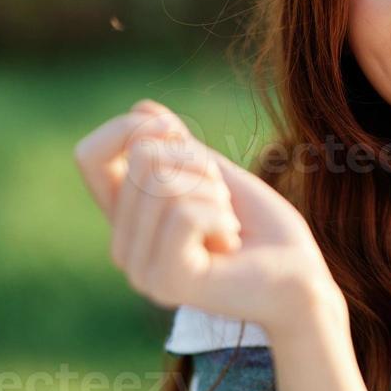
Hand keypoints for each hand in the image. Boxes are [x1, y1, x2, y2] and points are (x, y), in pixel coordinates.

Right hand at [73, 100, 340, 334]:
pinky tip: (230, 242)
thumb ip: (176, 149)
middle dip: (198, 166)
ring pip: (163, 184)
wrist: (301, 279)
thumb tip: (141, 109)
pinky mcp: (168, 281)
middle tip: (223, 206)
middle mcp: (124, 248)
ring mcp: (141, 270)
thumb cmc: (263, 232)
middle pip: (142, 160)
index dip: (128, 130)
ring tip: (228, 227)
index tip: (174, 133)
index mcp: (127, 222)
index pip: (89, 157)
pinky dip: (220, 215)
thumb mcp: (214, 176)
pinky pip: (184, 213)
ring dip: (213, 193)